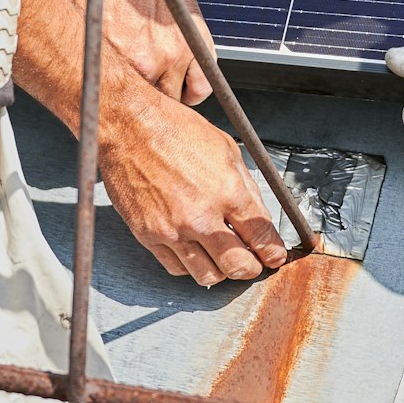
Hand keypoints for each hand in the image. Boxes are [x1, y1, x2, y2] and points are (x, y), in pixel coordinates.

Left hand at [68, 0, 210, 104]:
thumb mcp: (79, 24)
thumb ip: (83, 55)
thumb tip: (74, 78)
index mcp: (113, 64)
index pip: (119, 110)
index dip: (121, 113)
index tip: (123, 115)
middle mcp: (144, 64)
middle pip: (149, 110)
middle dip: (146, 109)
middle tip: (143, 103)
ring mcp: (174, 55)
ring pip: (175, 102)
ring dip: (169, 98)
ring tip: (160, 90)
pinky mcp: (196, 44)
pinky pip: (201, 87)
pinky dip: (195, 91)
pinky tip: (184, 85)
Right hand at [99, 88, 288, 284]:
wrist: (129, 126)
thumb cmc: (173, 129)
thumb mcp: (225, 148)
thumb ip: (246, 187)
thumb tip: (260, 216)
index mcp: (227, 191)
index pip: (262, 237)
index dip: (273, 252)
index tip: (274, 255)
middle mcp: (201, 215)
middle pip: (239, 266)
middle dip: (252, 268)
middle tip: (254, 262)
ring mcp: (173, 229)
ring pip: (208, 276)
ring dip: (221, 271)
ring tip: (223, 257)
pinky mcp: (148, 235)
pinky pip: (176, 268)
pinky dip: (190, 265)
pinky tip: (194, 250)